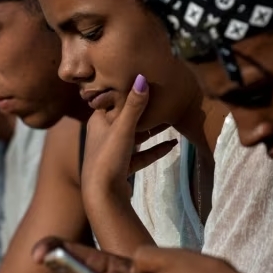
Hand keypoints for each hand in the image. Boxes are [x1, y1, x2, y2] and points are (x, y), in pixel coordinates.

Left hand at [81, 74, 176, 204]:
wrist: (102, 195)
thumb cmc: (108, 157)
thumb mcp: (123, 128)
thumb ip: (134, 105)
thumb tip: (142, 77)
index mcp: (99, 120)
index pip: (114, 100)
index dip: (129, 91)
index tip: (148, 82)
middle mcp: (104, 134)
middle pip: (127, 118)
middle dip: (145, 110)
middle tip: (164, 99)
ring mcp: (113, 152)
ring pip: (136, 136)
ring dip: (152, 130)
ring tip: (170, 120)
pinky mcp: (122, 167)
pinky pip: (141, 154)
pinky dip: (155, 149)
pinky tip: (173, 145)